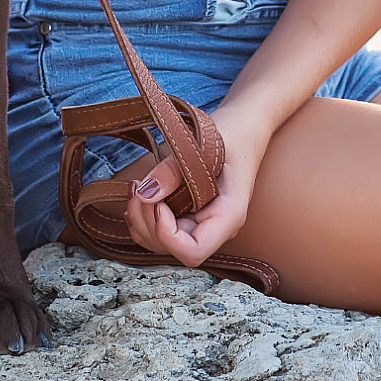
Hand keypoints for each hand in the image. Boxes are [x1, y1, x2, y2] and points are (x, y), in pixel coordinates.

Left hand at [124, 104, 269, 267]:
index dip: (167, 234)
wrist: (243, 128)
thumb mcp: (204, 145)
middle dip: (147, 221)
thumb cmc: (230, 135)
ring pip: (161, 243)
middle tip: (139, 187)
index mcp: (228, 216)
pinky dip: (142, 217)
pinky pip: (160, 231)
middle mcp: (214, 228)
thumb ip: (173, 170)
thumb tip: (144, 193)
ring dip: (141, 219)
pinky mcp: (188, 216)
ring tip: (137, 186)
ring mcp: (201, 224)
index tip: (158, 202)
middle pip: (172, 249)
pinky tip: (139, 195)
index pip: (193, 252)